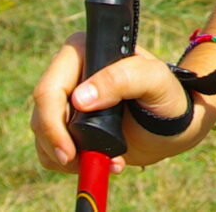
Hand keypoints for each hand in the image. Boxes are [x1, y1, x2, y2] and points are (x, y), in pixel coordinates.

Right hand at [30, 33, 215, 170]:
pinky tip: (102, 161)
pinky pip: (52, 150)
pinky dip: (72, 163)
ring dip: (68, 157)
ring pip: (43, 135)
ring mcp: (67, 101)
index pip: (50, 88)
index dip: (52, 122)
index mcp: (84, 51)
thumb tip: (80, 98)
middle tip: (82, 162)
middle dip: (59, 145)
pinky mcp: (68, 125)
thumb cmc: (168, 95)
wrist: (173, 124)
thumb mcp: (155, 81)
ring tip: (105, 161)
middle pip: (42, 114)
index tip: (68, 150)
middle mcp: (70, 74)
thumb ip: (123, 79)